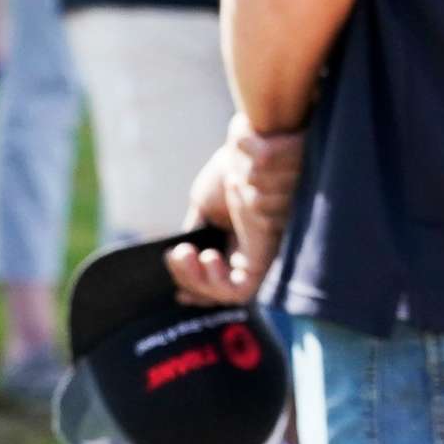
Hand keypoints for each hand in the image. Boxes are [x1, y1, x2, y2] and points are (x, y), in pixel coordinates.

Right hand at [168, 118, 304, 305]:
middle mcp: (250, 252)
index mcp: (237, 241)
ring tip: (185, 254)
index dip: (196, 288)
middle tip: (177, 258)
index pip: (219, 280)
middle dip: (191, 284)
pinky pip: (242, 290)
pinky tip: (206, 258)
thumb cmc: (233, 169)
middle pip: (219, 291)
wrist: (252, 148)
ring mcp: (259, 256)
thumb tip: (181, 256)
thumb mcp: (205, 205)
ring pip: (229, 295)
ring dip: (198, 281)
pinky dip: (217, 285)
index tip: (177, 292)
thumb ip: (196, 232)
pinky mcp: (266, 256)